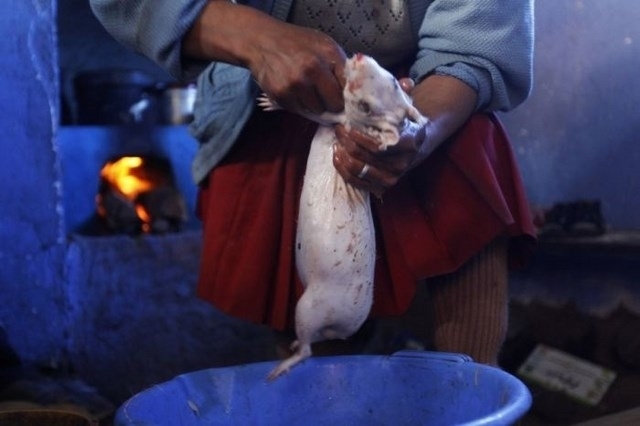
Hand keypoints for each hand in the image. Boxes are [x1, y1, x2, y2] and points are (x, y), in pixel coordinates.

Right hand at [184, 1, 346, 113]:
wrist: (262, 41)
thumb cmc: (297, 43)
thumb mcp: (323, 45)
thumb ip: (339, 65)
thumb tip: (352, 91)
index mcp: (329, 55)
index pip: (349, 86)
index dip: (348, 95)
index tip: (345, 98)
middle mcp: (313, 69)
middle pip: (335, 104)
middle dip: (332, 103)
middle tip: (325, 96)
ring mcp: (296, 84)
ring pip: (317, 110)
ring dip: (314, 104)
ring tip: (306, 90)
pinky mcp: (281, 95)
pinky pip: (299, 111)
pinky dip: (298, 104)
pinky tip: (293, 90)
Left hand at [331, 78, 429, 196]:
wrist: (415, 145)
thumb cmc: (403, 123)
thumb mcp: (405, 107)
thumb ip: (403, 94)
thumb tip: (406, 81)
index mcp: (410, 143)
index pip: (380, 147)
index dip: (360, 138)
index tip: (346, 126)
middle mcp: (403, 164)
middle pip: (367, 158)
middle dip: (347, 144)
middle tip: (337, 130)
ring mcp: (393, 178)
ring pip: (360, 172)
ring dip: (343, 158)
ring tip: (335, 144)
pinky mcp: (383, 187)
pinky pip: (358, 183)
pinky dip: (344, 171)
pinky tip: (336, 157)